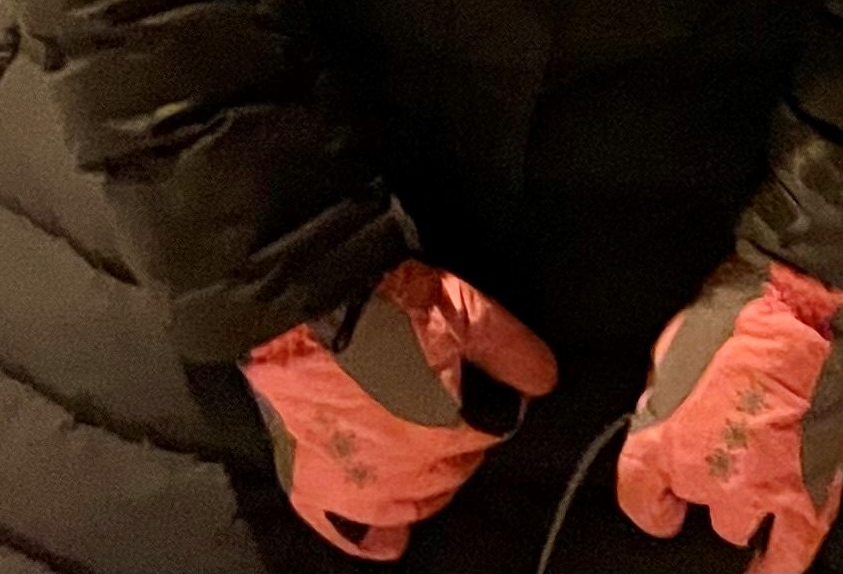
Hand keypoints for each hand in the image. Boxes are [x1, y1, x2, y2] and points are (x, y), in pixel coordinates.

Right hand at [241, 259, 558, 560]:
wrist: (299, 305)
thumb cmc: (383, 304)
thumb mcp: (466, 310)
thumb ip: (512, 352)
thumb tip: (543, 380)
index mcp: (447, 431)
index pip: (490, 434)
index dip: (486, 407)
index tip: (471, 386)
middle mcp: (406, 471)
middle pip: (454, 471)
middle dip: (456, 443)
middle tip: (436, 404)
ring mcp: (357, 485)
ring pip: (412, 504)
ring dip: (423, 483)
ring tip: (417, 450)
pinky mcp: (312, 485)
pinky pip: (350, 532)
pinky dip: (371, 536)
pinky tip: (386, 538)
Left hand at [614, 253, 842, 573]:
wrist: (806, 304)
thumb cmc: (741, 312)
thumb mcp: (672, 350)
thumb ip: (666, 401)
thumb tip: (667, 416)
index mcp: (661, 442)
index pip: (640, 497)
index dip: (652, 503)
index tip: (662, 506)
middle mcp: (705, 476)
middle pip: (699, 504)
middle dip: (708, 484)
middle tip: (728, 452)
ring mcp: (759, 487)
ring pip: (740, 526)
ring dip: (745, 505)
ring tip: (757, 481)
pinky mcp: (810, 488)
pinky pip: (795, 548)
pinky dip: (781, 565)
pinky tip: (774, 568)